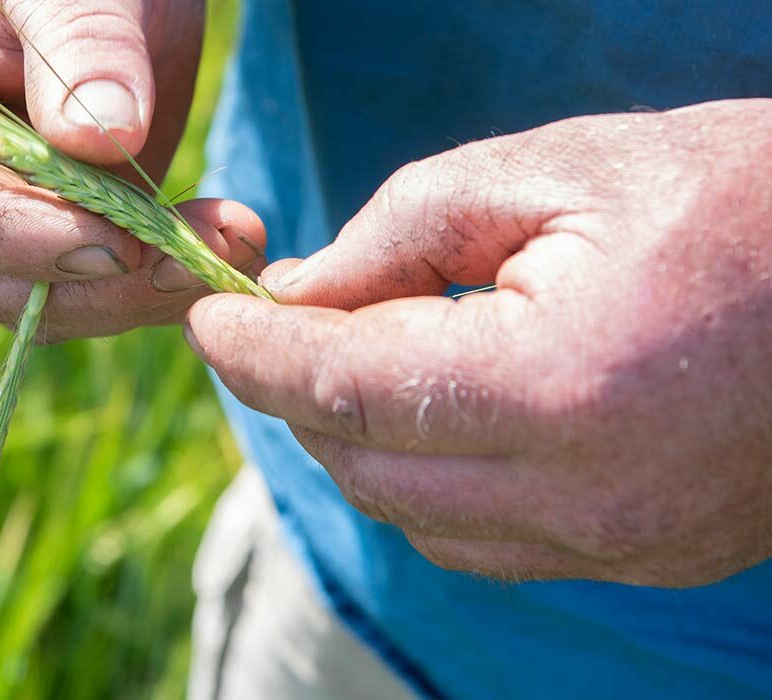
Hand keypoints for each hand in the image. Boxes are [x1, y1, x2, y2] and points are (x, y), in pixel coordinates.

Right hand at [0, 0, 265, 341]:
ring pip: (39, 298)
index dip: (9, 234)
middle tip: (186, 267)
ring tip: (227, 244)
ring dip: (136, 292)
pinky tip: (223, 244)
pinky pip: (96, 283)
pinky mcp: (61, 224)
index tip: (108, 246)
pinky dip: (160, 278)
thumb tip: (102, 139)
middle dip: (84, 287)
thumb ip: (82, 43)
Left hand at [187, 99, 771, 586]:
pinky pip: (486, 544)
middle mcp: (588, 494)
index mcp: (561, 384)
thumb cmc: (740, 198)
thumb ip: (402, 233)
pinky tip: (429, 417)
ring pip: (416, 520)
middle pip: (367, 466)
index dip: (256, 355)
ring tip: (348, 361)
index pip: (348, 390)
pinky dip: (428, 485)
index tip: (207, 319)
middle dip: (294, 398)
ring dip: (356, 444)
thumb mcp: (558, 170)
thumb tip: (297, 293)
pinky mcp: (648, 558)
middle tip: (267, 330)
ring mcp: (624, 544)